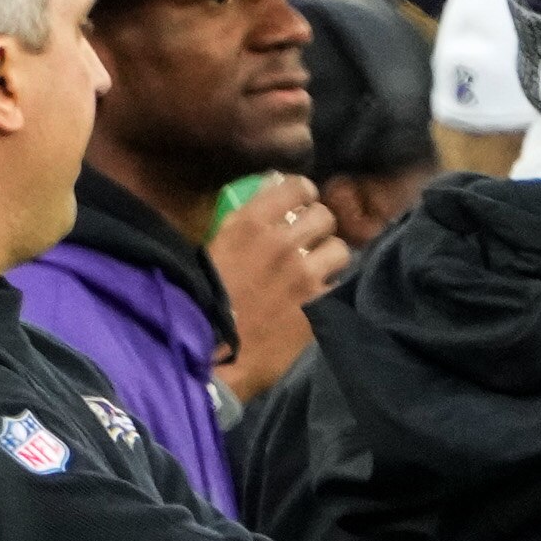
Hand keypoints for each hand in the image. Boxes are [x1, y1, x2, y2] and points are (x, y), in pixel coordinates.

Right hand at [208, 174, 349, 402]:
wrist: (209, 353)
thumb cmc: (199, 301)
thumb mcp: (214, 250)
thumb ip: (244, 229)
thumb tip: (268, 213)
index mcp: (250, 223)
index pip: (298, 186)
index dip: (304, 195)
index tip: (301, 206)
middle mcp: (282, 243)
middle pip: (325, 216)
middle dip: (320, 227)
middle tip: (311, 241)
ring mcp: (305, 275)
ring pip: (341, 249)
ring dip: (331, 258)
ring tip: (318, 270)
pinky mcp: (319, 306)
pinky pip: (339, 286)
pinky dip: (331, 290)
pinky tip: (317, 297)